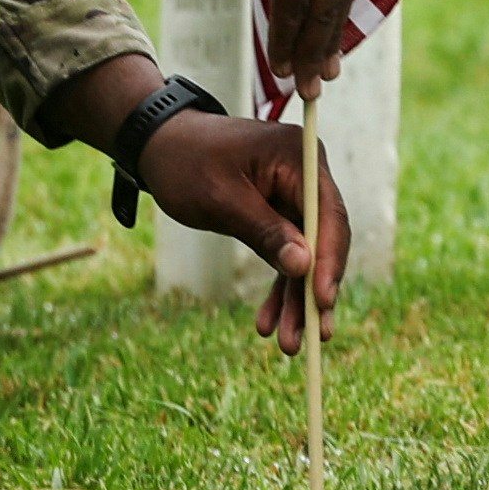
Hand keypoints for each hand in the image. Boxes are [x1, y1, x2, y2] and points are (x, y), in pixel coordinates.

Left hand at [135, 108, 353, 352]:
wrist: (158, 146)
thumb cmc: (187, 163)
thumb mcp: (223, 200)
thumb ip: (265, 232)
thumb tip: (304, 266)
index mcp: (299, 158)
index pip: (328, 215)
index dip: (329, 261)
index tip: (323, 302)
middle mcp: (306, 173)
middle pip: (323, 240)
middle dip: (312, 291)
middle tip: (307, 338)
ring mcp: (295, 193)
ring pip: (307, 253)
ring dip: (297, 298)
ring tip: (288, 343)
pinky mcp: (281, 210)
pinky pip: (288, 251)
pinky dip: (280, 284)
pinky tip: (268, 321)